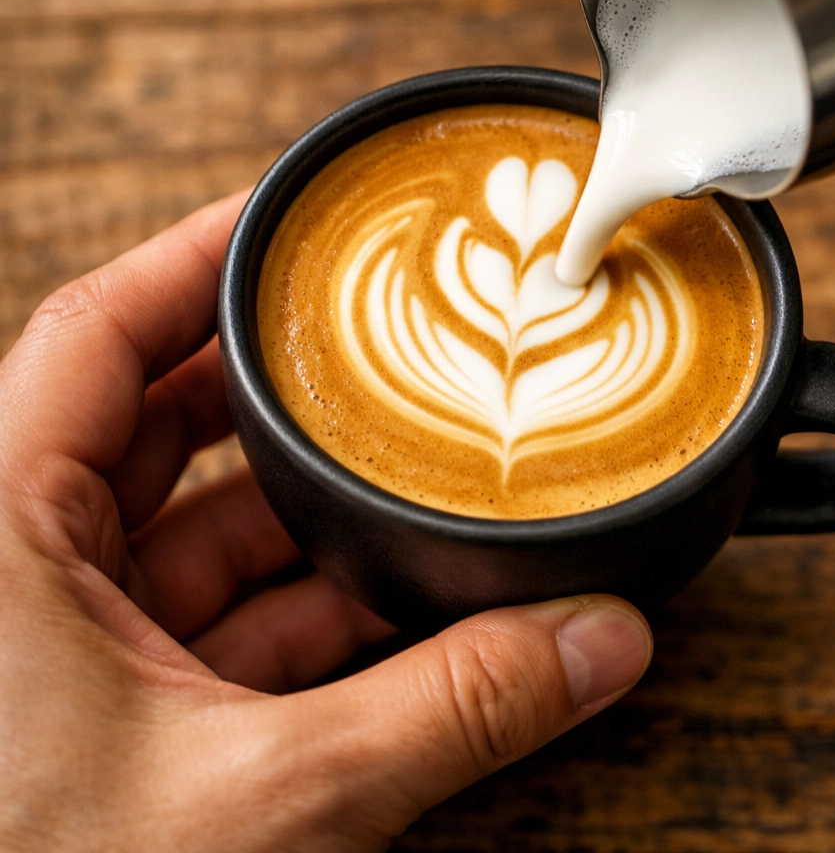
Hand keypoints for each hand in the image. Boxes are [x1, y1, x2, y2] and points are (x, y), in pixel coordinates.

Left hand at [0, 193, 651, 851]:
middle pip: (163, 416)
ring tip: (411, 477)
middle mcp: (18, 567)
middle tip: (382, 342)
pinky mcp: (106, 704)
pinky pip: (215, 614)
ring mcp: (62, 638)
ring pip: (200, 527)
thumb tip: (597, 643)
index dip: (195, 256)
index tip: (289, 219)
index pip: (97, 330)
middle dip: (282, 390)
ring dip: (309, 517)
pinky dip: (302, 606)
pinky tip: (389, 603)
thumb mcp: (261, 805)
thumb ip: (445, 713)